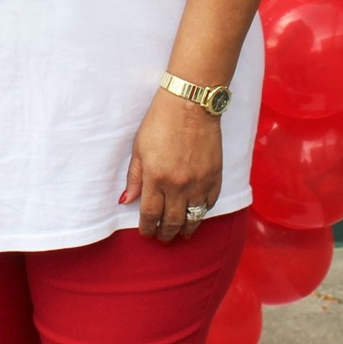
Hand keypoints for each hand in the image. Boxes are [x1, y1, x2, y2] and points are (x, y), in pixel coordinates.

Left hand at [121, 89, 224, 242]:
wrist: (190, 105)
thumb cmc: (160, 122)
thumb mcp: (139, 148)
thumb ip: (135, 177)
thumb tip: (127, 200)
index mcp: (156, 177)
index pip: (150, 214)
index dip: (147, 227)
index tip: (146, 232)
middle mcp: (179, 184)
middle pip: (172, 221)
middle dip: (166, 233)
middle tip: (163, 238)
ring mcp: (200, 182)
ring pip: (193, 217)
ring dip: (186, 229)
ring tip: (181, 234)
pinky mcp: (215, 176)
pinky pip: (210, 203)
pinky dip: (202, 212)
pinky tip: (197, 214)